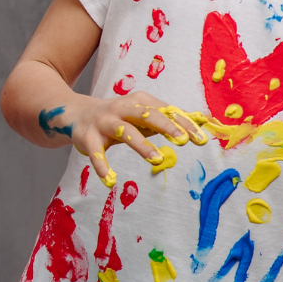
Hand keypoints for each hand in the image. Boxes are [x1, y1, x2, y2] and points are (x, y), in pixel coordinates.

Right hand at [41, 90, 206, 186]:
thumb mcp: (143, 113)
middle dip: (165, 126)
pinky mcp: (87, 137)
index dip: (183, 123)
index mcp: (138, 101)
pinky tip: (110, 180)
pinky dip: (102, 166)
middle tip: (183, 140)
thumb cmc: (119, 116)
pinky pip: (96, 153)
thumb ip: (170, 117)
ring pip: (124, 131)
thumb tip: (206, 119)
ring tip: (157, 160)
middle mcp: (121, 108)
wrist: (76, 113)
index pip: (165, 110)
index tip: (201, 139)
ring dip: (141, 145)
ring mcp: (104, 122)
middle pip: (146, 114)